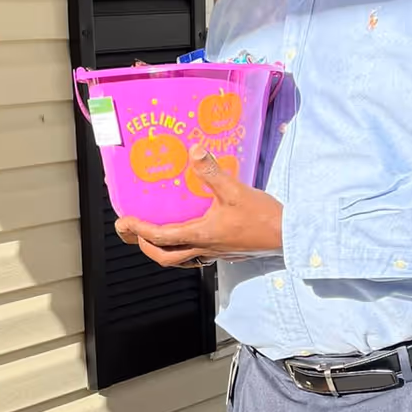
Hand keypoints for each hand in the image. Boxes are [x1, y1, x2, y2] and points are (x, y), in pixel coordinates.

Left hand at [116, 145, 283, 267]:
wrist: (288, 236)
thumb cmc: (262, 217)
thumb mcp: (235, 190)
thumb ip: (213, 172)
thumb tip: (195, 151)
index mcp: (201, 234)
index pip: (161, 237)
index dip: (138, 230)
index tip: (123, 222)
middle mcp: (204, 247)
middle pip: (165, 257)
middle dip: (144, 246)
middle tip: (132, 233)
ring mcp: (215, 252)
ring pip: (179, 260)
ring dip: (162, 251)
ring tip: (152, 238)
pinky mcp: (225, 252)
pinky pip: (196, 256)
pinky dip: (183, 250)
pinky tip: (188, 237)